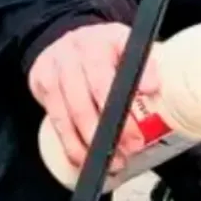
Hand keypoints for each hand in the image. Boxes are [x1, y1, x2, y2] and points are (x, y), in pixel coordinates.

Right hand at [27, 23, 160, 174]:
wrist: (67, 41)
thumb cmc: (108, 53)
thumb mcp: (132, 50)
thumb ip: (149, 66)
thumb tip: (160, 90)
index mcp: (109, 37)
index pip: (124, 50)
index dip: (139, 71)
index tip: (151, 89)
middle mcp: (80, 47)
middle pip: (96, 88)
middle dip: (116, 124)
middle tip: (134, 146)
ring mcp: (56, 65)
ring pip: (71, 110)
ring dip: (92, 143)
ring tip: (113, 163)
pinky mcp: (39, 83)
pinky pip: (55, 120)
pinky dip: (71, 145)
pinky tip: (85, 161)